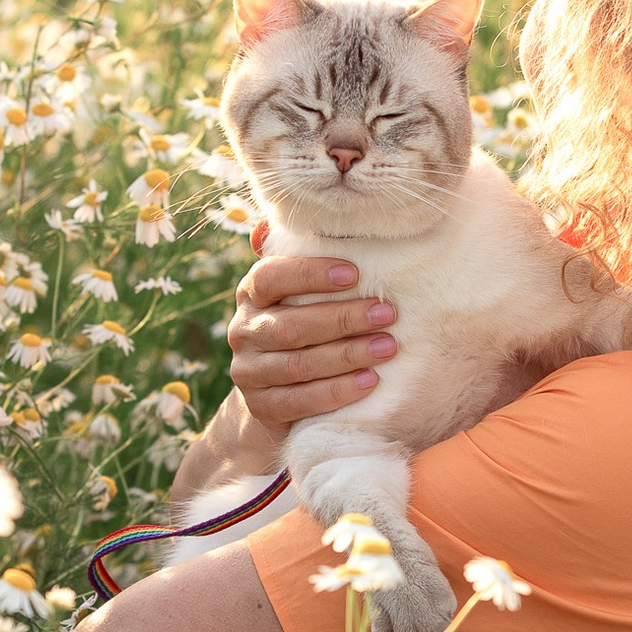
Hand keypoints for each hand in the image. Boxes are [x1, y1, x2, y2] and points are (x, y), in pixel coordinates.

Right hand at [225, 256, 394, 436]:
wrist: (273, 395)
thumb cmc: (298, 326)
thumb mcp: (293, 292)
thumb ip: (294, 259)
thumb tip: (269, 224)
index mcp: (250, 294)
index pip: (270, 277)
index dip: (310, 274)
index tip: (355, 273)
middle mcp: (243, 330)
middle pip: (292, 325)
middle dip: (343, 318)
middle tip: (388, 313)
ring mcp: (248, 371)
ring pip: (298, 365)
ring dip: (347, 355)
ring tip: (388, 347)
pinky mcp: (261, 406)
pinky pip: (299, 401)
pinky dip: (336, 391)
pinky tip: (369, 381)